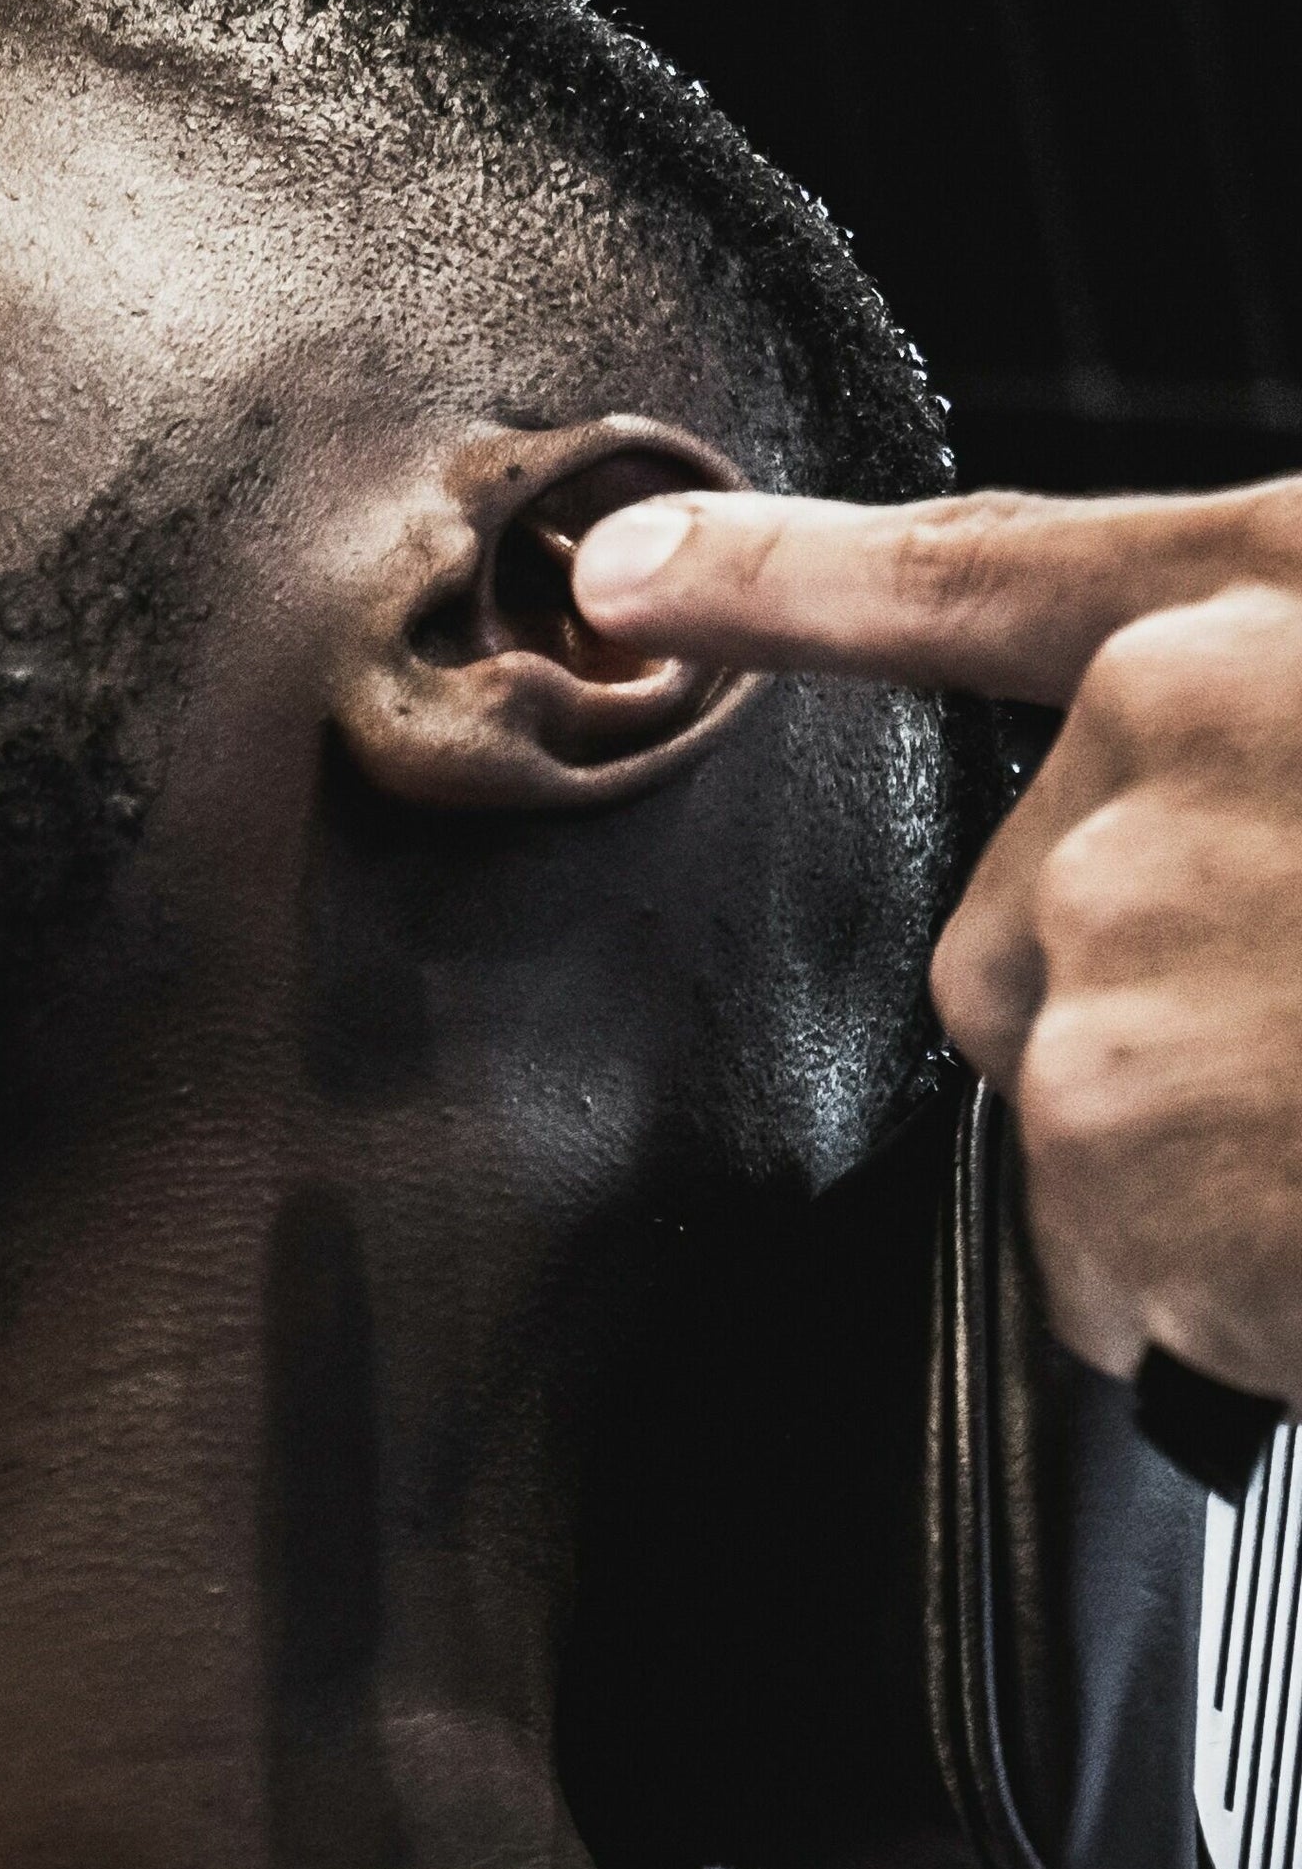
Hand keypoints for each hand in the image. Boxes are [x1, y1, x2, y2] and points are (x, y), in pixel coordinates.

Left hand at [576, 477, 1301, 1403]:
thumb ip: (1293, 759)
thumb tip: (1249, 870)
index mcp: (1297, 593)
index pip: (992, 571)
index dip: (792, 578)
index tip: (632, 579)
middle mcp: (1184, 713)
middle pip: (1027, 922)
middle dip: (1155, 1020)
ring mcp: (1126, 904)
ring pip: (1071, 1096)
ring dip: (1211, 1173)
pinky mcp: (1099, 1098)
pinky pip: (1109, 1253)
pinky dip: (1225, 1297)